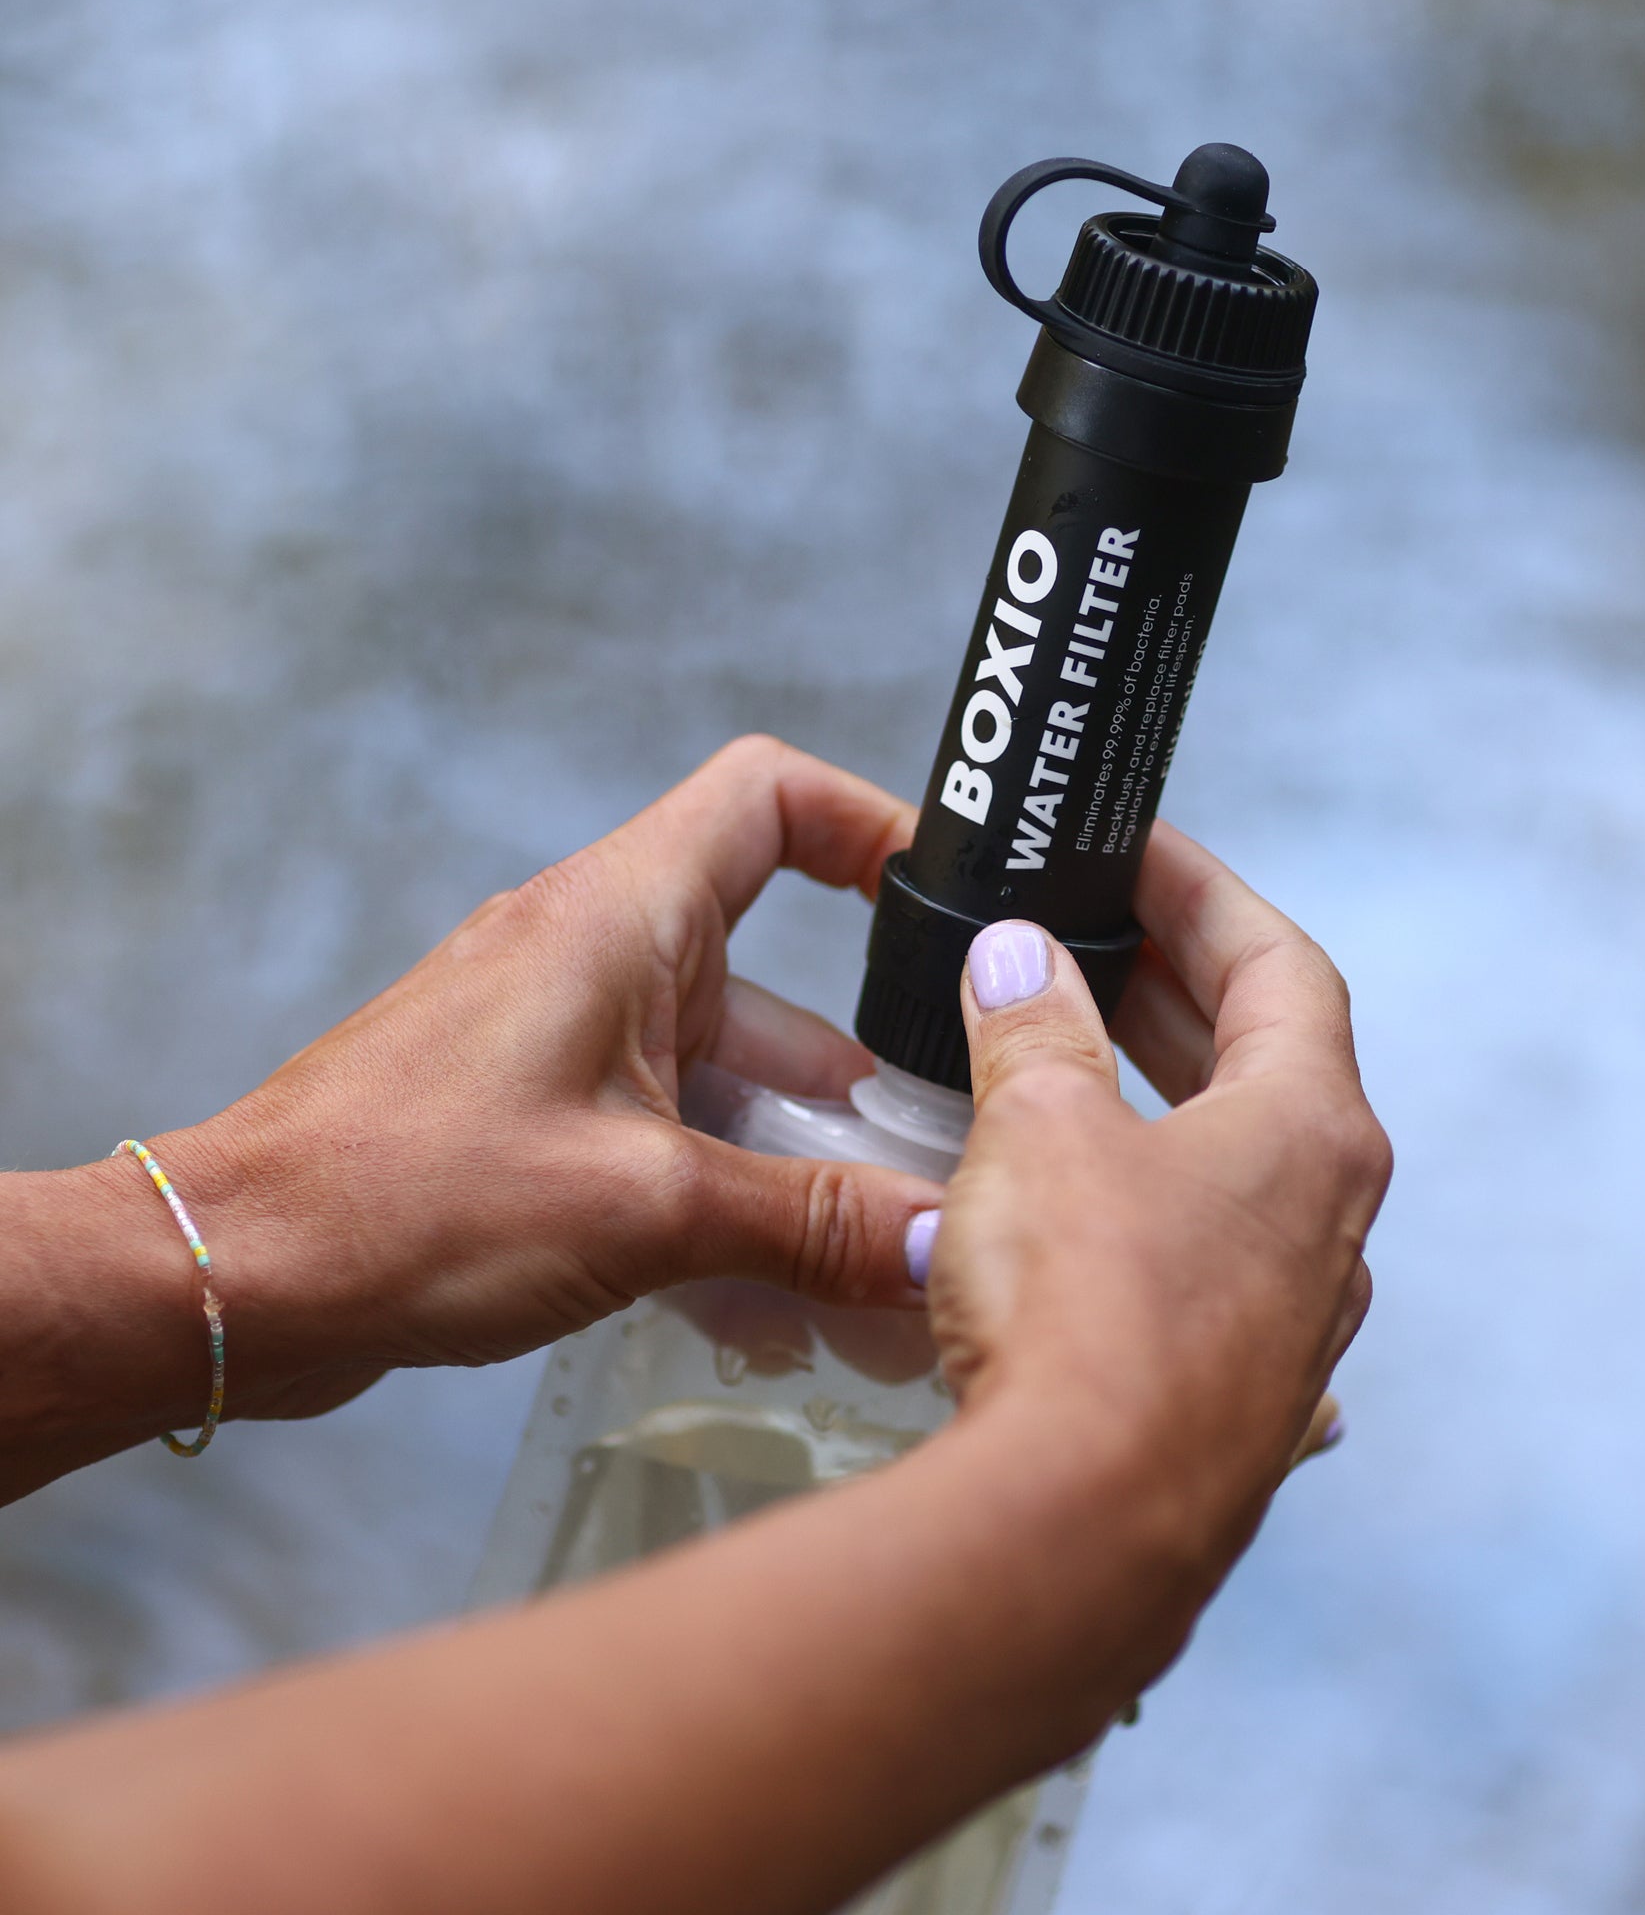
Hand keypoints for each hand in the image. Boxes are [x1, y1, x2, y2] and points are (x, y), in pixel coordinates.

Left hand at [162, 737, 937, 1421]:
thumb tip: (943, 1243)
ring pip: (721, 1078)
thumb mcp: (646, 1209)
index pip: (770, 798)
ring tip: (864, 1275)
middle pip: (772, 978)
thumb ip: (810, 1223)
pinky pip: (663, 1138)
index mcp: (619, 917)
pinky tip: (768, 1314)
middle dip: (853, 1085)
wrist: (232, 1277)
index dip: (869, 823)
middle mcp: (594, 957)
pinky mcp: (533, 1117)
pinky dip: (719, 1205)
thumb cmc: (406, 1197)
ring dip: (791, 1170)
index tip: (944, 902)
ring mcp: (560, 1039)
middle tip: (933, 1169)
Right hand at [918, 824, 1389, 1617]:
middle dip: (1172, 990)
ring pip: (1234, 1165)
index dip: (1201, 894)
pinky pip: (1202, 1255)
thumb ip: (1035, 1027)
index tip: (1131, 851)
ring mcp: (1294, 1313)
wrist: (1086, 1532)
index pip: (1278, 963)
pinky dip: (1142, 1199)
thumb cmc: (1086, 1312)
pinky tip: (1072, 1206)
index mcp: (1312, 1128)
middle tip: (1087, 939)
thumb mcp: (1043, 1130)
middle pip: (1265, 1062)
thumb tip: (1019, 959)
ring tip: (1063, 1052)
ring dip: (1156, 1096)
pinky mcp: (1240, 1388)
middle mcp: (1329, 1219)